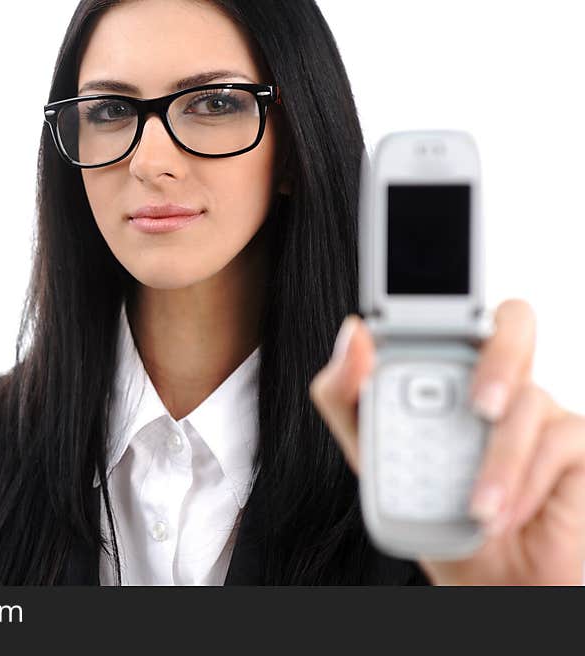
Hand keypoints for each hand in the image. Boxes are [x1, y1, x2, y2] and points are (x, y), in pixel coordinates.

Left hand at [309, 298, 584, 584]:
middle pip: (514, 322)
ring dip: (498, 465)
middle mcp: (499, 381)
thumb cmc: (428, 509)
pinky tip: (504, 512)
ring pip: (527, 401)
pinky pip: (556, 440)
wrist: (481, 576)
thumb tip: (353, 334)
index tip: (419, 303)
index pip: (454, 315)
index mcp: (448, 372)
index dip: (445, 298)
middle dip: (500, 356)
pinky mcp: (575, 441)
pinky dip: (523, 482)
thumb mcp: (368, 453)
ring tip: (478, 509)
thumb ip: (348, 395)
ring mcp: (540, 408)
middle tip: (480, 405)